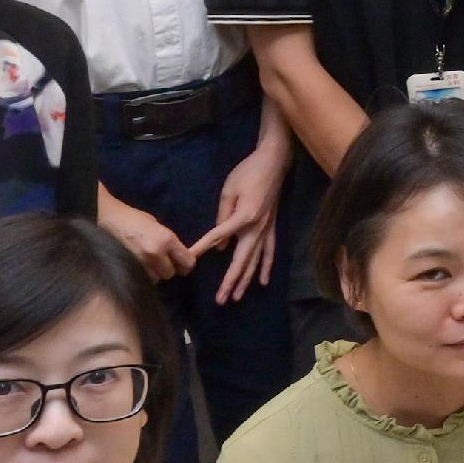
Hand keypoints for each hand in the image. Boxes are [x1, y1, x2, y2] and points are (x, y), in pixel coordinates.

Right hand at [95, 186, 189, 282]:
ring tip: (145, 261)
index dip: (186, 264)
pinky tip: (136, 264)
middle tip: (160, 260)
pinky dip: (142, 274)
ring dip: (154, 272)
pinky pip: (143, 279)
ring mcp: (141, 264)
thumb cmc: (131, 218)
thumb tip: (178, 255)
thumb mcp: (156, 225)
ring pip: (156, 278)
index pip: (187, 262)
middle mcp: (155, 254)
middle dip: (167, 268)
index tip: (182, 263)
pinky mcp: (129, 270)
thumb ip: (168, 241)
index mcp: (166, 239)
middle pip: (170, 273)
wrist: (106, 219)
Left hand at [190, 138, 290, 304]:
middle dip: (230, 282)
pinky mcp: (273, 229)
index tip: (189, 261)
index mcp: (244, 218)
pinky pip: (270, 253)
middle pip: (242, 261)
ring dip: (246, 281)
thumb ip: (223, 217)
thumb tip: (219, 243)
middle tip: (220, 300)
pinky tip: (263, 282)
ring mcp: (267, 231)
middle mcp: (257, 229)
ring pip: (256, 262)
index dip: (202, 249)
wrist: (274, 162)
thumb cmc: (248, 172)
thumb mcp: (229, 189)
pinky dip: (266, 268)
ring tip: (236, 297)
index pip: (218, 237)